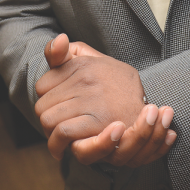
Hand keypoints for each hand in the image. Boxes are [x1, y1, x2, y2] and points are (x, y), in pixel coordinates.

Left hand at [39, 34, 175, 165]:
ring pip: (48, 121)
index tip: (56, 107)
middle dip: (46, 119)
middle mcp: (86, 80)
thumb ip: (66, 52)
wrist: (148, 107)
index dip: (46, 99)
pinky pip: (64, 132)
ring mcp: (92, 100)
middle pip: (41, 107)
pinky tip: (61, 150)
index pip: (41, 86)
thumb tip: (59, 39)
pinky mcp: (99, 123)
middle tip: (55, 126)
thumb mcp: (91, 59)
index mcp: (82, 65)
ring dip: (50, 134)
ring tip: (58, 139)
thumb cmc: (114, 82)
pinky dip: (57, 144)